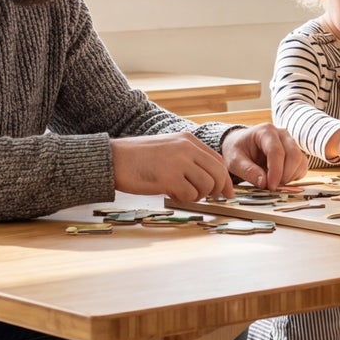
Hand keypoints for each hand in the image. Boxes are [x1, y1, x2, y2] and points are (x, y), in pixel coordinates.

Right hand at [110, 133, 232, 205]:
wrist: (112, 159)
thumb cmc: (137, 157)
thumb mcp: (167, 148)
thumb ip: (188, 158)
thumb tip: (209, 179)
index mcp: (187, 140)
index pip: (218, 160)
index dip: (225, 179)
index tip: (226, 192)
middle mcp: (186, 149)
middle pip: (218, 174)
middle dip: (217, 190)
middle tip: (209, 198)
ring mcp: (179, 163)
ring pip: (206, 186)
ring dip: (197, 195)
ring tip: (180, 193)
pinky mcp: (169, 178)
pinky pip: (190, 195)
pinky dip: (183, 199)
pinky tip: (170, 194)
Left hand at [222, 122, 309, 188]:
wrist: (240, 144)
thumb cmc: (237, 150)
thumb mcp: (235, 161)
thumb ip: (248, 171)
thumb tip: (264, 183)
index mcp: (265, 131)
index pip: (276, 151)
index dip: (276, 171)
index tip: (271, 186)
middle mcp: (282, 134)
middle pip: (294, 155)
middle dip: (285, 175)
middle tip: (272, 187)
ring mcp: (290, 142)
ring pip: (301, 161)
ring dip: (290, 176)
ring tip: (274, 182)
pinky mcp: (295, 152)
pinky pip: (302, 166)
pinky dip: (295, 176)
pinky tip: (281, 179)